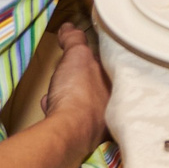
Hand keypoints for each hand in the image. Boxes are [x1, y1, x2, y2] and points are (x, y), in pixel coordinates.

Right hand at [37, 23, 111, 157]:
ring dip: (65, 96)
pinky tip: (50, 109)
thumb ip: (75, 40)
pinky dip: (58, 112)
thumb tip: (69, 27)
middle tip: (63, 75)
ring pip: (80, 104)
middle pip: (92, 86)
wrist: (67, 131)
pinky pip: (69, 120)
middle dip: (75, 80)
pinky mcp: (81, 139)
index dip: (89, 59)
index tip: (76, 57)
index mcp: (118, 84)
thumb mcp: (77, 55)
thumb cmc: (78, 92)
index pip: (107, 66)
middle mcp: (113, 106)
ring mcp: (98, 125)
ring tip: (54, 93)